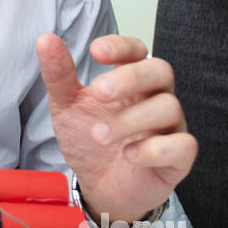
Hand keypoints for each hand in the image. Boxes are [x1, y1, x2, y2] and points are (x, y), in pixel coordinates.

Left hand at [37, 32, 196, 224]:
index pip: (137, 51)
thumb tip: (45, 39)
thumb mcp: (67, 106)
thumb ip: (59, 75)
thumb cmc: (89, 141)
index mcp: (130, 81)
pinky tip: (129, 154)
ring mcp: (169, 128)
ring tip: (99, 135)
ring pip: (168, 107)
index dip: (121, 46)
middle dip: (130, 78)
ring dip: (131, 119)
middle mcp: (154, 98)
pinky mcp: (177, 159)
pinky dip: (156, 149)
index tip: (96, 51)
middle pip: (160, 71)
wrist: (99, 188)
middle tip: (98, 92)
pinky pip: (183, 146)